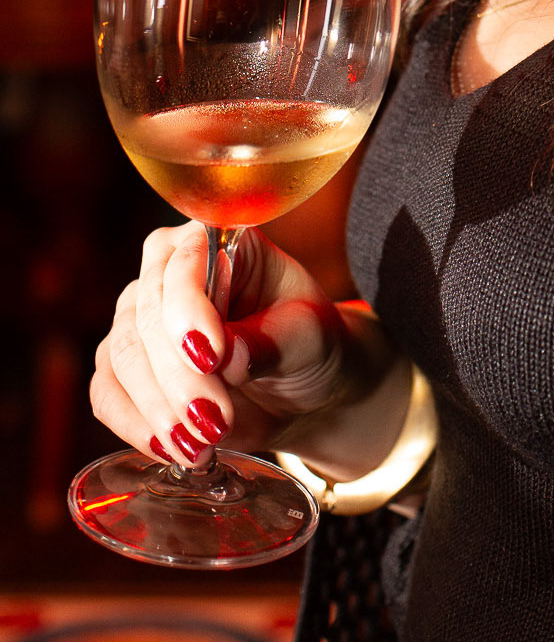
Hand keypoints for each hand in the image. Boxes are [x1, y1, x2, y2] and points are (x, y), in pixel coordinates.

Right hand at [90, 223, 371, 471]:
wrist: (301, 388)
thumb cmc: (309, 344)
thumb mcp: (310, 337)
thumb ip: (272, 341)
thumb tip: (229, 354)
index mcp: (218, 241)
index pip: (184, 262)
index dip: (189, 310)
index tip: (213, 357)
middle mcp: (169, 270)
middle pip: (146, 318)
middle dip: (178, 378)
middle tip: (215, 422)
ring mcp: (140, 317)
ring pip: (122, 358)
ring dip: (158, 409)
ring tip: (202, 446)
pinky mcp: (125, 368)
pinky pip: (107, 394)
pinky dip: (136, 425)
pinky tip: (172, 449)